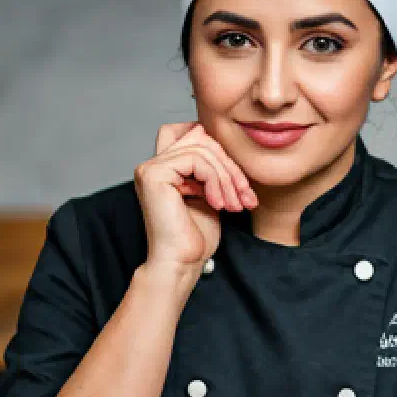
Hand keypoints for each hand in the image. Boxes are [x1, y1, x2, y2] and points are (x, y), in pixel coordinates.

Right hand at [134, 121, 258, 270]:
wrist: (182, 262)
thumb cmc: (196, 236)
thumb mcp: (212, 194)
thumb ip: (212, 168)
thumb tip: (222, 142)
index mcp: (166, 168)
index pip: (195, 134)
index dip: (219, 150)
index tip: (238, 183)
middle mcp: (154, 164)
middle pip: (202, 138)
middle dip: (230, 166)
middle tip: (245, 195)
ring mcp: (151, 167)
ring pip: (202, 149)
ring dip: (226, 177)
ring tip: (233, 204)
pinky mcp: (154, 174)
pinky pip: (196, 159)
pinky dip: (215, 181)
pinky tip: (217, 204)